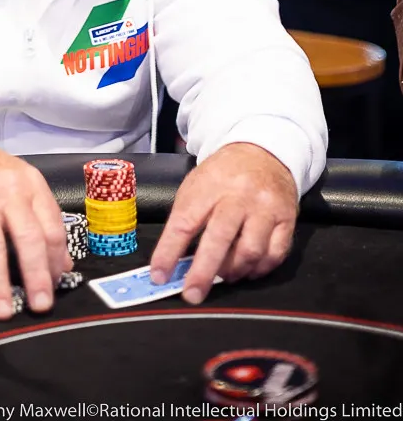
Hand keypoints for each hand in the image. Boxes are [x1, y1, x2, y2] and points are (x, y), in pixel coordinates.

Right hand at [0, 138, 70, 320]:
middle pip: (27, 237)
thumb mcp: (23, 188)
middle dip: (35, 275)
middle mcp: (9, 190)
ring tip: (1, 311)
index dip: (55, 262)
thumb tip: (64, 265)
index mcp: (32, 186)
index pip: (52, 228)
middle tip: (39, 305)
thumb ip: (44, 222)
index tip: (55, 288)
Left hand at [150, 143, 297, 304]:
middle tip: (192, 294)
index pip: (184, 222)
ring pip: (250, 251)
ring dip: (233, 272)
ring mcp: (265, 207)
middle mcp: (238, 195)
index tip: (159, 275)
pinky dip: (258, 269)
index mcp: (209, 185)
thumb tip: (173, 261)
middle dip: (203, 272)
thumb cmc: (224, 174)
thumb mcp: (196, 185)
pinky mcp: (287, 219)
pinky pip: (274, 255)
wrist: (263, 152)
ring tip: (224, 276)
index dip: (169, 252)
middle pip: (219, 238)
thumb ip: (186, 218)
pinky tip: (247, 269)